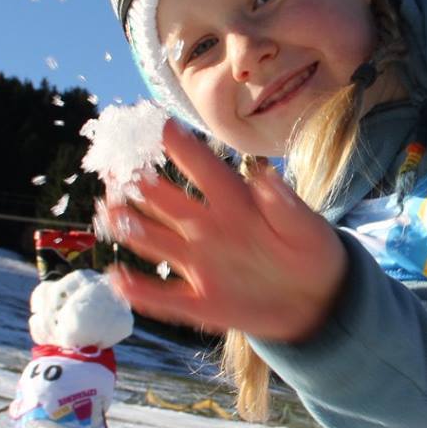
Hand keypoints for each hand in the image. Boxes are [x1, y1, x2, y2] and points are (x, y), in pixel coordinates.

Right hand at [97, 121, 346, 342]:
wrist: (318, 302)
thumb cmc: (312, 253)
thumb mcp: (309, 229)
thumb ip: (285, 206)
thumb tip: (266, 176)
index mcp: (236, 205)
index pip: (205, 171)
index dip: (183, 147)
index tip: (159, 125)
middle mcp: (210, 230)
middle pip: (166, 201)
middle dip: (138, 182)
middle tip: (112, 165)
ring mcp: (202, 265)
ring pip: (155, 242)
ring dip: (130, 227)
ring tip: (107, 212)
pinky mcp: (202, 303)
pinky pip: (165, 297)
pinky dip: (141, 291)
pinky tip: (117, 279)